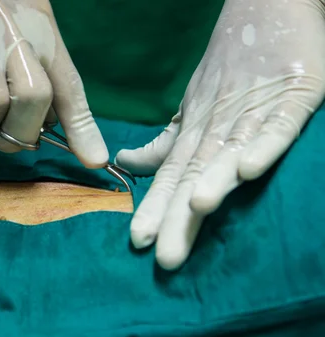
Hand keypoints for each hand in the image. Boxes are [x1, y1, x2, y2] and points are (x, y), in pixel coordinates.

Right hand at [0, 0, 107, 167]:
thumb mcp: (22, 19)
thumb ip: (40, 66)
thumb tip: (50, 119)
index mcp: (40, 30)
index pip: (68, 86)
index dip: (83, 129)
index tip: (94, 160)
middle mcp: (14, 37)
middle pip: (34, 102)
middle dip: (21, 133)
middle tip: (6, 135)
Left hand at [116, 0, 324, 269]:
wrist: (264, 10)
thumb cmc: (228, 68)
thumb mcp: (190, 110)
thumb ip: (165, 143)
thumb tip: (127, 163)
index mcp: (195, 131)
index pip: (171, 176)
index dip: (155, 207)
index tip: (137, 242)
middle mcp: (216, 126)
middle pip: (193, 174)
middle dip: (176, 214)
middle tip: (161, 253)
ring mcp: (252, 112)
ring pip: (228, 152)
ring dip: (213, 181)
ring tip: (196, 208)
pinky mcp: (292, 97)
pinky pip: (277, 125)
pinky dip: (263, 144)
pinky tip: (249, 169)